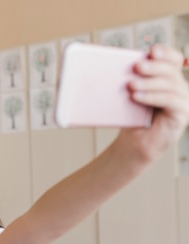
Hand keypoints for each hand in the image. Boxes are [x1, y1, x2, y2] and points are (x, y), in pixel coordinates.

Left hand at [123, 44, 188, 158]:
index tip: (152, 51)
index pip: (174, 59)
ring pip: (170, 84)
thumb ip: (132, 78)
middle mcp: (180, 87)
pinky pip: (170, 101)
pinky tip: (137, 96)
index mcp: (169, 78)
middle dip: (153, 66)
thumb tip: (112, 63)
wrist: (135, 141)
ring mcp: (184, 100)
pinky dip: (152, 97)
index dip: (165, 53)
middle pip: (171, 70)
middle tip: (136, 66)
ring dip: (149, 83)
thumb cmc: (133, 116)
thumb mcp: (132, 93)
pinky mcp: (183, 113)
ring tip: (130, 84)